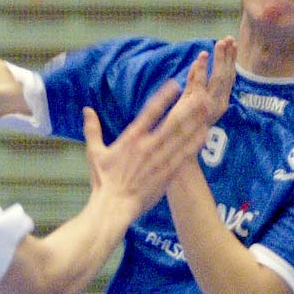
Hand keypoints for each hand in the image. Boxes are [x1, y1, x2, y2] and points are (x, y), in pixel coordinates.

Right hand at [82, 40, 234, 213]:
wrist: (113, 207)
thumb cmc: (103, 182)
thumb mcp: (94, 153)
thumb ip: (92, 129)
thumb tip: (86, 110)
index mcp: (131, 138)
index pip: (149, 112)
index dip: (163, 98)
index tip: (174, 85)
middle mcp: (147, 147)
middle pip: (171, 123)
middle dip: (187, 109)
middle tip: (201, 95)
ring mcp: (158, 161)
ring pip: (180, 138)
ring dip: (195, 123)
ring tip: (207, 110)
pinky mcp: (165, 175)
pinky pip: (183, 156)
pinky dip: (194, 145)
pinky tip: (204, 135)